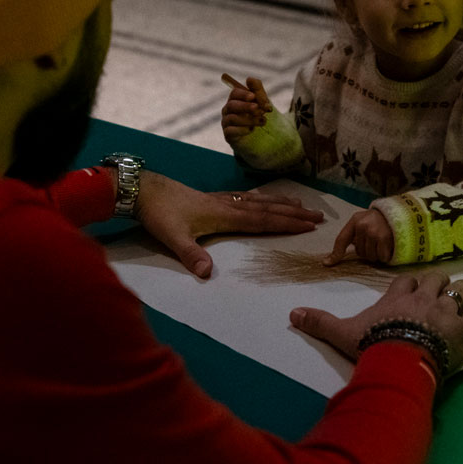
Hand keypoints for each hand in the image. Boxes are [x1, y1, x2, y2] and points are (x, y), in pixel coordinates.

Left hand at [133, 172, 323, 278]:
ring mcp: (221, 199)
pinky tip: (263, 198)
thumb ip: (191, 255)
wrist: (144, 190)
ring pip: (259, 200)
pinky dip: (261, 198)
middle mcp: (228, 205)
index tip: (309, 226)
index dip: (286, 223)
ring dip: (281, 203)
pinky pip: (246, 197)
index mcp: (224, 215)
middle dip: (293, 213)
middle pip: (267, 209)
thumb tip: (208, 274)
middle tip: (318, 215)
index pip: (262, 220)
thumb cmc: (159, 213)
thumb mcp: (172, 237)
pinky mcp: (212, 197)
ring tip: (301, 204)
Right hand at [220, 74, 272, 145]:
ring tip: (263, 121)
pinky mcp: (229, 137)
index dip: (243, 94)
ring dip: (249, 119)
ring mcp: (227, 124)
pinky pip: (230, 131)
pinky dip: (242, 129)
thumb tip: (249, 79)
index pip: (235, 93)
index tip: (253, 96)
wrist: (269, 138)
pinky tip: (252, 129)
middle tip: (258, 109)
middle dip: (246, 106)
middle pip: (232, 105)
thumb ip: (258, 90)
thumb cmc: (263, 117)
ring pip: (232, 118)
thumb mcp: (264, 103)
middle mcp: (229, 111)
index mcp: (236, 100)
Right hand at [290, 270, 462, 375]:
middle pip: (435, 279)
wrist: (399, 360)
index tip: (409, 287)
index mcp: (397, 297)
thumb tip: (292, 314)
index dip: (408, 283)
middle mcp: (423, 298)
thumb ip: (320, 322)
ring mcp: (445, 312)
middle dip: (437, 282)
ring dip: (460, 292)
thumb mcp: (342, 333)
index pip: (405, 280)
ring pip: (458, 292)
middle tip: (438, 289)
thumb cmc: (373, 344)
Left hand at [323, 208, 394, 264]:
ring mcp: (373, 232)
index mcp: (355, 220)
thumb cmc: (379, 220)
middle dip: (368, 251)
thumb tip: (335, 256)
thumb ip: (352, 234)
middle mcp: (362, 225)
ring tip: (383, 243)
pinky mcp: (384, 238)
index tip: (327, 264)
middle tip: (376, 242)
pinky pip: (382, 257)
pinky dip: (386, 256)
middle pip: (360, 253)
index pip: (341, 239)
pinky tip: (389, 246)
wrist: (401, 213)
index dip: (335, 254)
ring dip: (377, 254)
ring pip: (370, 257)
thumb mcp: (363, 221)